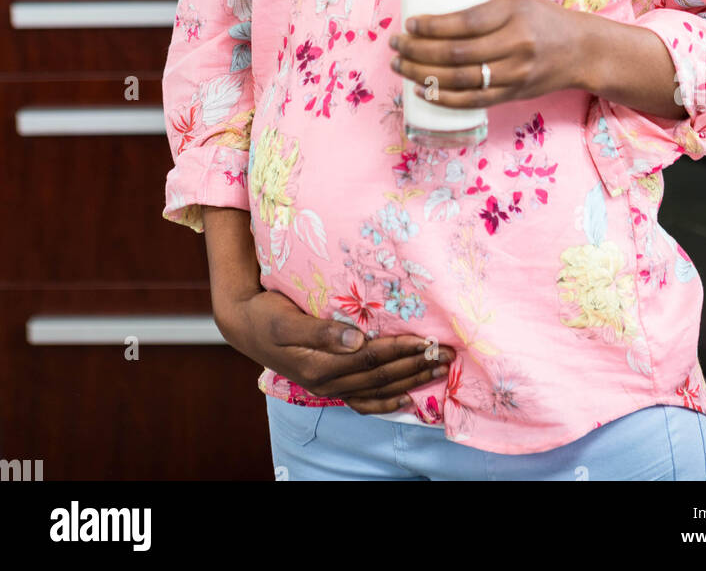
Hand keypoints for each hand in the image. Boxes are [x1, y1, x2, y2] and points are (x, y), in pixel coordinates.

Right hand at [214, 288, 455, 414]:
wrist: (244, 325)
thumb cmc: (266, 315)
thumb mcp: (286, 319)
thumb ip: (320, 330)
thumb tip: (357, 338)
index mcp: (319, 366)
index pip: (371, 359)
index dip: (401, 350)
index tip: (429, 341)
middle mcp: (327, 381)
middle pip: (380, 377)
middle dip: (415, 366)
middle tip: (448, 356)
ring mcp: (328, 386)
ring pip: (377, 390)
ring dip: (410, 381)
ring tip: (439, 371)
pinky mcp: (328, 382)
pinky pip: (362, 400)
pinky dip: (386, 403)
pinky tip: (406, 401)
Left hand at [389, 0, 590, 109]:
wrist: (581, 50)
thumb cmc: (543, 19)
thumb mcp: (516, 1)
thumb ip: (481, 5)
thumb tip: (435, 6)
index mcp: (513, 14)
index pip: (465, 22)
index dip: (432, 25)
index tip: (409, 24)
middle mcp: (516, 45)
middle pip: (458, 53)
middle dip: (418, 51)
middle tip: (395, 45)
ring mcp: (515, 74)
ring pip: (461, 80)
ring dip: (423, 75)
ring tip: (399, 67)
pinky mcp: (513, 94)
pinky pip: (473, 101)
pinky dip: (443, 98)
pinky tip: (422, 90)